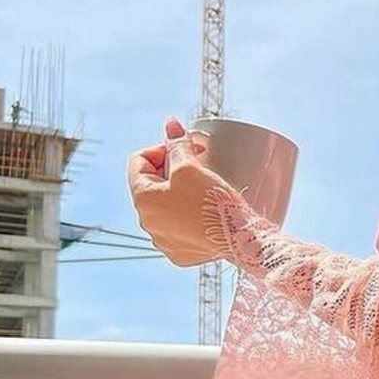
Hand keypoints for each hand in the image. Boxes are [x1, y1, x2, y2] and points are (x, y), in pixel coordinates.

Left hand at [127, 118, 234, 266]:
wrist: (239, 241)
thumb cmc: (212, 204)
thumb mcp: (190, 167)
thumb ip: (177, 144)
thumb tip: (170, 125)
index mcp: (142, 199)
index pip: (139, 161)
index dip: (162, 149)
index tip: (185, 150)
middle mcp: (147, 223)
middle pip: (152, 185)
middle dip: (172, 172)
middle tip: (198, 168)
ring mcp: (163, 241)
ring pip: (166, 207)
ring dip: (180, 195)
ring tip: (203, 191)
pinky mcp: (181, 253)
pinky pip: (180, 228)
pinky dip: (189, 218)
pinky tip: (205, 214)